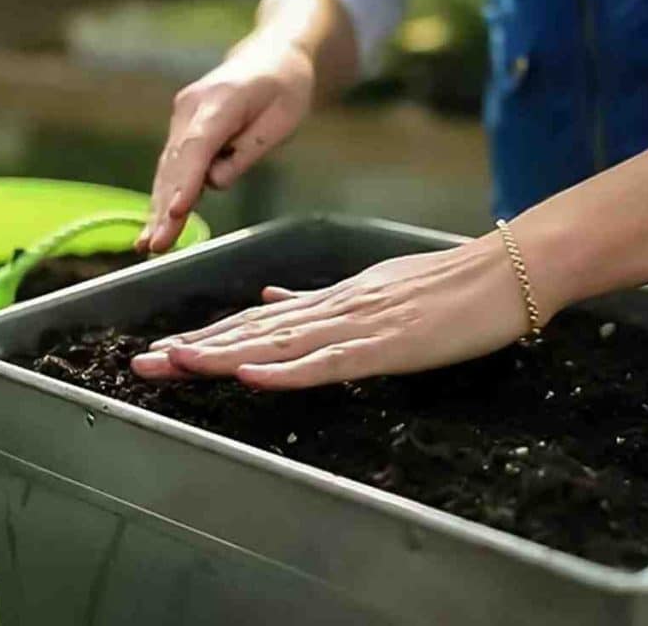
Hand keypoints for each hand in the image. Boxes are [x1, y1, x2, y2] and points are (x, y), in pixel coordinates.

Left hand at [131, 236, 536, 388]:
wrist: (504, 271)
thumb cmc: (448, 284)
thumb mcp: (378, 287)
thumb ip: (322, 299)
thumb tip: (271, 299)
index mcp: (334, 300)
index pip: (259, 322)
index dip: (209, 337)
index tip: (166, 349)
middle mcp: (336, 309)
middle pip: (255, 333)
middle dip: (196, 349)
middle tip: (143, 363)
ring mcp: (360, 325)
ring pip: (280, 344)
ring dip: (224, 356)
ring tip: (175, 365)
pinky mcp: (389, 346)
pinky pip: (330, 362)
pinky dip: (288, 370)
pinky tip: (252, 375)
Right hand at [137, 33, 315, 252]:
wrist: (270, 57)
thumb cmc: (283, 88)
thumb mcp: (284, 118)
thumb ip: (250, 150)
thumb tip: (216, 182)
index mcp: (220, 102)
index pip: (199, 147)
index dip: (186, 183)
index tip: (176, 212)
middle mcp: (190, 108)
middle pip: (177, 164)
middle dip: (165, 207)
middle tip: (157, 245)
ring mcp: (181, 117)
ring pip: (168, 169)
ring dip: (157, 207)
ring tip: (149, 245)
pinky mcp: (182, 129)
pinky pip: (172, 167)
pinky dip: (163, 195)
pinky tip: (152, 225)